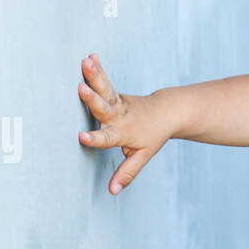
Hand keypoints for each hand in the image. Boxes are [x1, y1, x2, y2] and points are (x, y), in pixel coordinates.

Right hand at [78, 53, 171, 193]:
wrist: (168, 112)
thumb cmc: (153, 136)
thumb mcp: (142, 156)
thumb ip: (126, 173)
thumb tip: (112, 191)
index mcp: (123, 134)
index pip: (107, 138)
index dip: (94, 138)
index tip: (81, 136)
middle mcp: (119, 117)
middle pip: (104, 107)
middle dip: (92, 99)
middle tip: (81, 89)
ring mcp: (118, 103)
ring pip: (106, 89)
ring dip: (95, 75)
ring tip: (86, 62)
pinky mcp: (117, 93)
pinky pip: (106, 81)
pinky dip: (98, 69)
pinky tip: (90, 57)